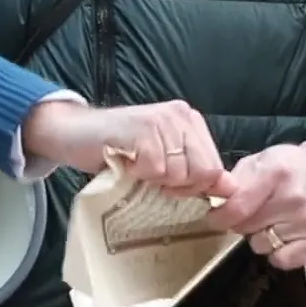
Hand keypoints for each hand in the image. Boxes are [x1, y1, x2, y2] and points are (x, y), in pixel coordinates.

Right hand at [20, 98, 226, 196]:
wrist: (74, 133)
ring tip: (137, 166)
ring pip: (179, 173)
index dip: (196, 187)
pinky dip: (138, 175)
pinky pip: (155, 170)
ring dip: (155, 180)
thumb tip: (230, 190)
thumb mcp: (163, 162)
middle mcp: (181, 115)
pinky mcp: (142, 128)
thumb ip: (195, 171)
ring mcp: (162, 120)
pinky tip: (126, 162)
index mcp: (190, 121)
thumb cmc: (119, 151)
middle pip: (204, 171)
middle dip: (180, 186)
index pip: (215, 166)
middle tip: (152, 179)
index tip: (171, 187)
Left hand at [205, 144, 305, 270]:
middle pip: (246, 228)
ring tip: (274, 220)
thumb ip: (237, 179)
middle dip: (241, 223)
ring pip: (261, 246)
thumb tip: (215, 201)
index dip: (220, 217)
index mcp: (276, 172)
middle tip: (254, 212)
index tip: (216, 217)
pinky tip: (286, 235)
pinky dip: (278, 252)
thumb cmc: (294, 167)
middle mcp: (294, 198)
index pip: (237, 208)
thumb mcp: (263, 160)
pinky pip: (282, 261)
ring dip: (261, 237)